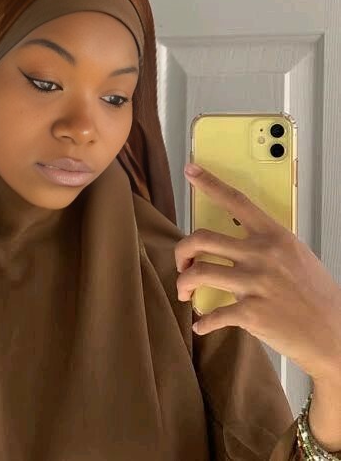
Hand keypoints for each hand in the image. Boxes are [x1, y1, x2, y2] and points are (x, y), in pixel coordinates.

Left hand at [175, 162, 340, 382]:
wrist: (335, 334)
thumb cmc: (316, 296)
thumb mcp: (295, 256)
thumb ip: (265, 246)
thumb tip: (236, 244)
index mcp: (273, 236)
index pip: (236, 201)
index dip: (209, 183)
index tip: (190, 170)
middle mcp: (262, 255)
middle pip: (201, 239)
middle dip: (181, 251)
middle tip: (181, 264)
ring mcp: (255, 283)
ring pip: (198, 273)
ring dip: (183, 284)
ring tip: (185, 293)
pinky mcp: (251, 313)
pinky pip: (212, 315)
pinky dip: (202, 323)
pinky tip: (201, 325)